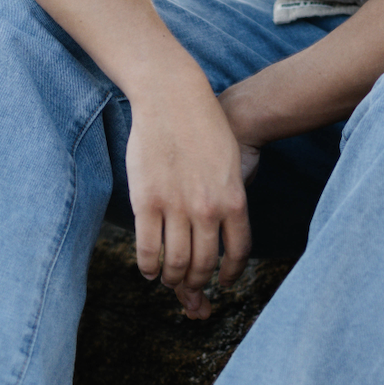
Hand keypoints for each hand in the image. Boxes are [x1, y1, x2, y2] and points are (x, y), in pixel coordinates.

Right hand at [126, 49, 251, 321]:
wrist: (173, 96)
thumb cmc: (204, 125)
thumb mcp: (231, 163)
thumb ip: (229, 198)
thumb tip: (224, 231)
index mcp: (233, 199)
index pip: (237, 253)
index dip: (230, 274)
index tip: (224, 281)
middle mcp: (206, 209)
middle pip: (203, 265)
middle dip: (199, 284)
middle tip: (194, 289)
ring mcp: (175, 206)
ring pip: (176, 264)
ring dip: (174, 280)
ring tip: (171, 280)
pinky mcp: (146, 201)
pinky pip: (148, 249)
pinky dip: (149, 267)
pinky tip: (151, 270)